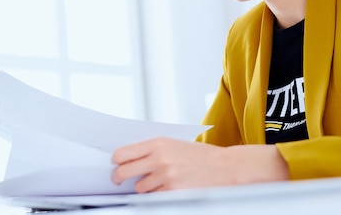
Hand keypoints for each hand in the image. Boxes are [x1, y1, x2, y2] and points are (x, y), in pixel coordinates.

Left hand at [111, 137, 288, 192]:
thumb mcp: (174, 144)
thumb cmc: (200, 156)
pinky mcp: (172, 192)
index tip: (116, 164)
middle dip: (118, 178)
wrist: (225, 167)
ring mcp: (165, 177)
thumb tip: (127, 159)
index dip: (115, 161)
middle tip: (119, 180)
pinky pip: (153, 197)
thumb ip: (151, 150)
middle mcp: (159, 159)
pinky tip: (168, 187)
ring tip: (160, 180)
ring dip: (144, 187)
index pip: (122, 153)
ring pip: (139, 188)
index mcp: (158, 143)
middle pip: (123, 172)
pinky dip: (157, 195)